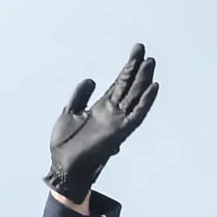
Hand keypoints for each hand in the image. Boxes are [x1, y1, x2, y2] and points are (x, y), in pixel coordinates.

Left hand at [45, 44, 157, 202]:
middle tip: (142, 49)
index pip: (120, 84)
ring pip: (135, 97)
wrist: (63, 167)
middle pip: (129, 86)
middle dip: (136, 68)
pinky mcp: (119, 132)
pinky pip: (136, 115)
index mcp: (101, 107)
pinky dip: (146, 102)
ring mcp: (117, 121)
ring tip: (150, 62)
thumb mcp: (69, 113)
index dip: (128, 67)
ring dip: (143, 80)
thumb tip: (90, 80)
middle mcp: (112, 113)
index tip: (137, 51)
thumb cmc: (65, 145)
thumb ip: (80, 96)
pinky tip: (153, 88)